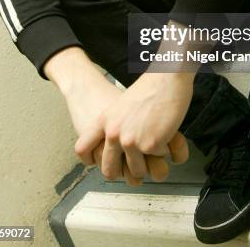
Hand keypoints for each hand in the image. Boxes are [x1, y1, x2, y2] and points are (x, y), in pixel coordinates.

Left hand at [74, 72, 192, 180]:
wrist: (166, 77)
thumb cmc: (149, 88)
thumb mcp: (121, 105)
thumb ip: (114, 125)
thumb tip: (115, 145)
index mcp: (104, 122)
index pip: (82, 148)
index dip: (89, 159)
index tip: (97, 162)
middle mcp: (113, 133)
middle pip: (109, 170)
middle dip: (123, 173)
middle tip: (134, 167)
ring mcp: (131, 141)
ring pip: (137, 171)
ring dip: (148, 162)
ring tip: (155, 146)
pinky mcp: (150, 145)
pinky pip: (158, 158)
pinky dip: (165, 149)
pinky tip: (166, 133)